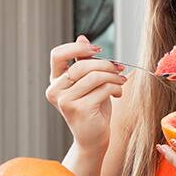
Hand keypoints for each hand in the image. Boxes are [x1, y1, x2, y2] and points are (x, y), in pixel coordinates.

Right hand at [45, 35, 125, 152]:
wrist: (93, 138)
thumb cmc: (93, 107)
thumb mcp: (89, 82)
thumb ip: (84, 62)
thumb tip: (82, 37)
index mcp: (55, 80)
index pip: (57, 54)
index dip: (77, 48)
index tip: (97, 49)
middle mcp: (55, 90)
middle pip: (81, 64)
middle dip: (105, 64)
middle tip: (119, 68)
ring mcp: (65, 101)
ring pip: (94, 76)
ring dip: (113, 77)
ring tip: (121, 81)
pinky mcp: (79, 109)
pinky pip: (102, 89)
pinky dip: (115, 88)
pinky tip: (119, 93)